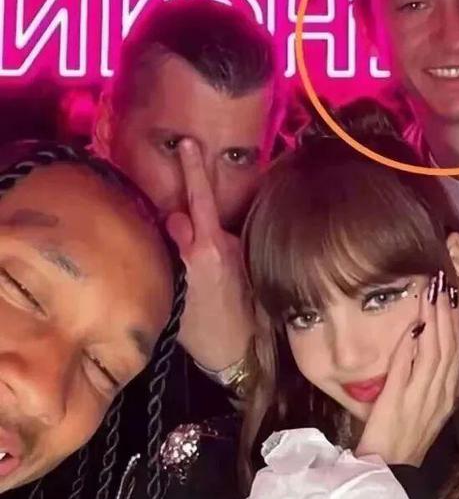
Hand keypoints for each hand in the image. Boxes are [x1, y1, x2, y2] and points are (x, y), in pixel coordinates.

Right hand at [166, 139, 253, 371]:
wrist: (238, 355)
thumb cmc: (201, 331)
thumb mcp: (177, 292)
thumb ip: (178, 250)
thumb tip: (174, 217)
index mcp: (207, 251)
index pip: (199, 201)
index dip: (193, 170)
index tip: (190, 143)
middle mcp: (227, 246)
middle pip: (205, 210)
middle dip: (192, 195)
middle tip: (182, 183)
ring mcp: (238, 254)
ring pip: (211, 229)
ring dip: (198, 231)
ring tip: (185, 260)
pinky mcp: (244, 264)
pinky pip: (220, 244)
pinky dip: (207, 245)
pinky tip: (200, 267)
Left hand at [355, 278, 458, 466]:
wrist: (390, 471)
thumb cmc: (405, 436)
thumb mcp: (427, 408)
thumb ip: (432, 381)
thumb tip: (428, 345)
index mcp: (447, 395)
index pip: (457, 351)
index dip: (456, 322)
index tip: (453, 295)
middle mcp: (439, 395)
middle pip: (448, 347)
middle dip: (446, 313)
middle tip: (442, 283)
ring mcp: (419, 399)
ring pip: (433, 354)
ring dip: (432, 322)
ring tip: (430, 295)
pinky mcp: (396, 403)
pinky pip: (405, 370)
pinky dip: (409, 346)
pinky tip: (410, 327)